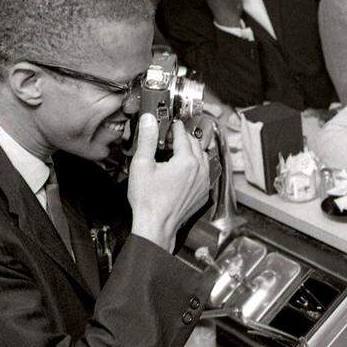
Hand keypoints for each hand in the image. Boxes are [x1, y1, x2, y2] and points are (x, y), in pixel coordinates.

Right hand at [128, 115, 210, 251]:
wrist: (156, 226)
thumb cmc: (148, 200)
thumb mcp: (142, 165)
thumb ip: (147, 140)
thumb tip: (150, 121)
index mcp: (186, 161)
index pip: (183, 135)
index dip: (175, 127)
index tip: (170, 123)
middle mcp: (200, 170)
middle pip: (195, 145)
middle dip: (183, 138)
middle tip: (169, 137)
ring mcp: (204, 183)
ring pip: (202, 158)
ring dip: (192, 152)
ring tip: (176, 152)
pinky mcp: (203, 193)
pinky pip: (203, 173)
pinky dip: (195, 167)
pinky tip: (182, 170)